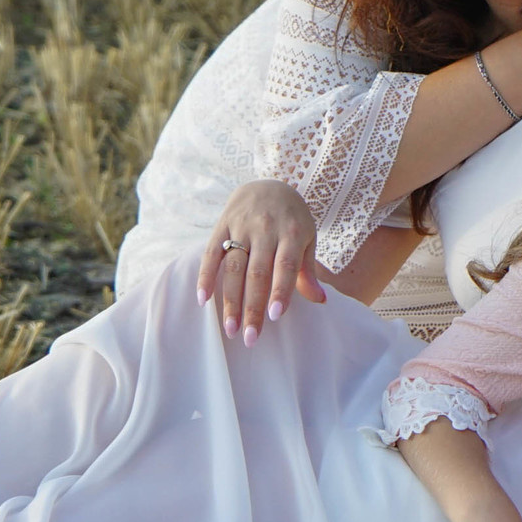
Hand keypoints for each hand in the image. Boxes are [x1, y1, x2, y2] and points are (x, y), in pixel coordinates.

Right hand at [197, 180, 325, 344]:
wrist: (269, 183)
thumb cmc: (292, 220)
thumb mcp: (307, 239)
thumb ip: (308, 270)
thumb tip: (320, 301)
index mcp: (291, 232)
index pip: (285, 265)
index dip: (279, 290)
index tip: (274, 316)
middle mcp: (265, 229)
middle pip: (257, 272)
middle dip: (252, 307)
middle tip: (250, 338)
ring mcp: (241, 226)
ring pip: (233, 267)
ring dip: (229, 300)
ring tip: (230, 329)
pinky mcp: (222, 225)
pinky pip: (211, 253)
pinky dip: (204, 276)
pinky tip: (202, 300)